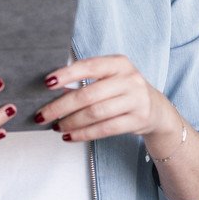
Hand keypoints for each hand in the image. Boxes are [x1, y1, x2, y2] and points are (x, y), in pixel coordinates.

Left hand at [36, 55, 177, 144]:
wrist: (156, 109)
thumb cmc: (123, 90)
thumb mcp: (110, 78)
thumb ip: (86, 81)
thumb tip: (53, 92)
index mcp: (119, 63)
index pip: (88, 67)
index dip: (66, 75)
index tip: (46, 83)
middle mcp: (129, 79)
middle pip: (88, 95)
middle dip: (61, 106)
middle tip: (42, 114)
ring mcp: (136, 100)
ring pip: (95, 113)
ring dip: (71, 122)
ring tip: (55, 126)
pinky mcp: (138, 120)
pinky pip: (105, 129)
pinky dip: (83, 134)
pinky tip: (69, 136)